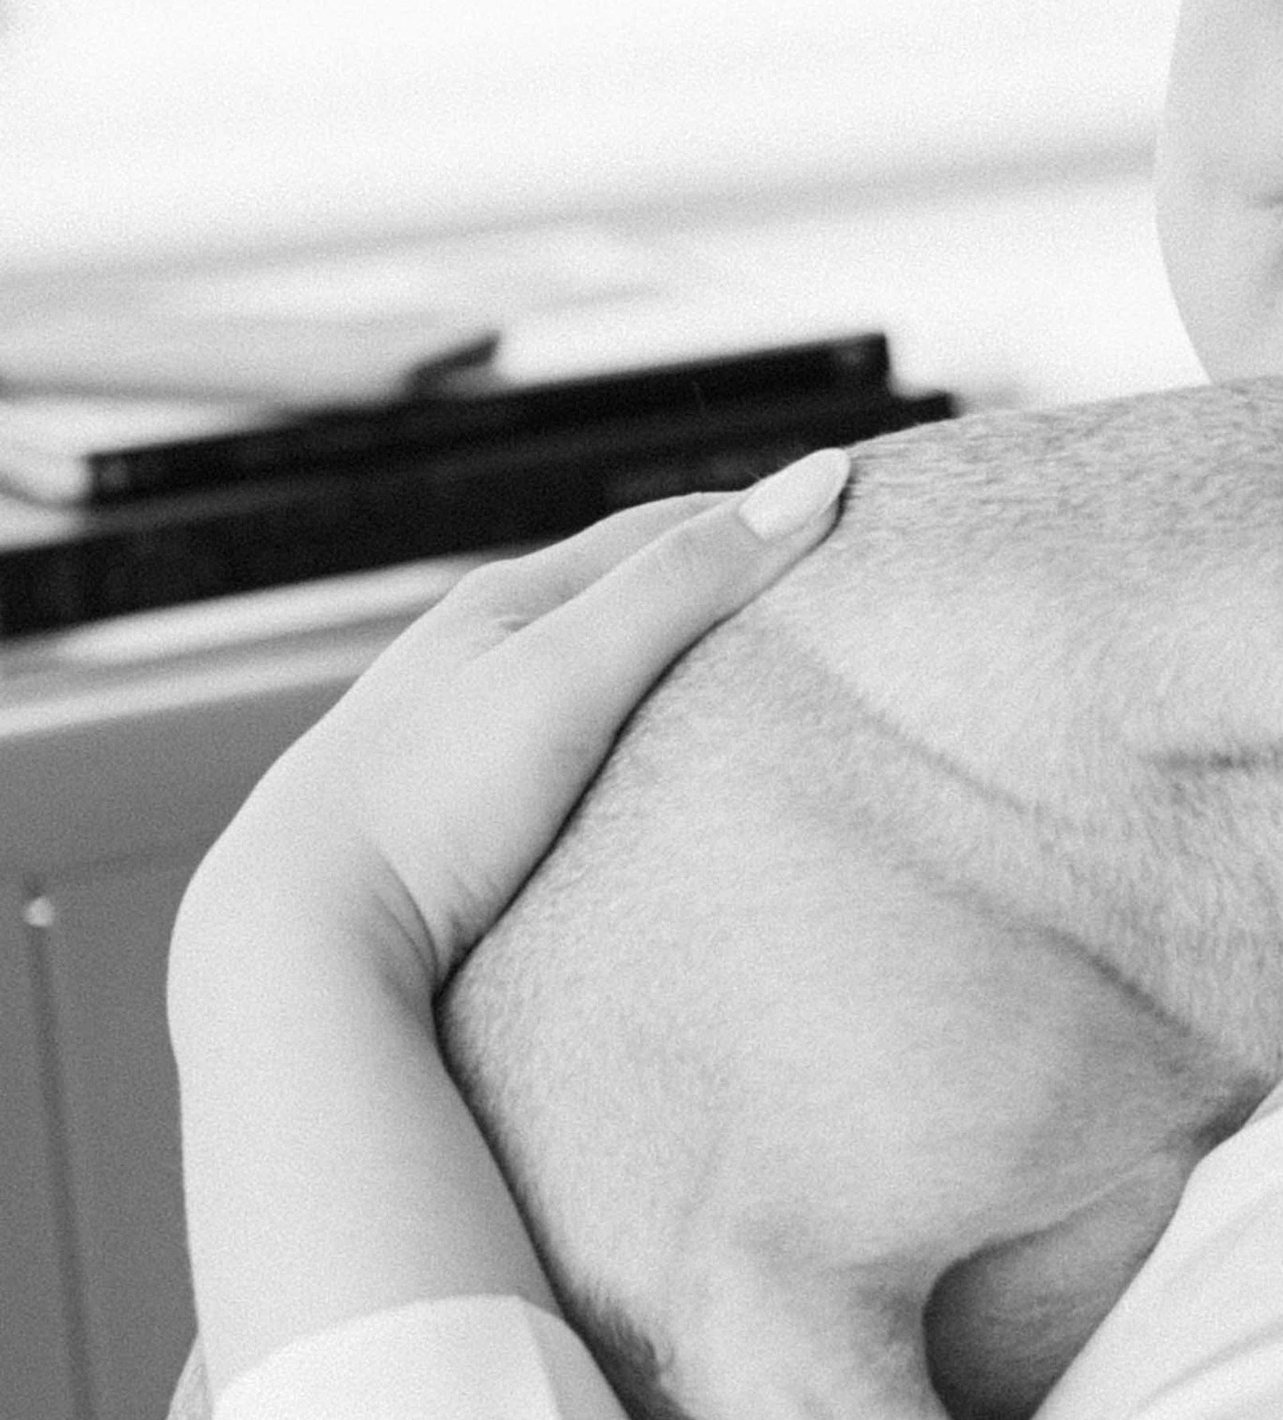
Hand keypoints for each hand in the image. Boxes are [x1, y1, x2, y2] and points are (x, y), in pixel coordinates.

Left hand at [175, 450, 850, 1009]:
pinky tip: (650, 784)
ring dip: (669, 674)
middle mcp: (474, 656)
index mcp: (501, 602)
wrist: (299, 938)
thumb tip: (820, 482)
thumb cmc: (427, 800)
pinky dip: (628, 744)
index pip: (658, 530)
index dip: (754, 518)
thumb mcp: (574, 675)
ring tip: (750, 694)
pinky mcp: (455, 819)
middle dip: (717, 591)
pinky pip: (564, 756)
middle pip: (622, 599)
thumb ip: (688, 583)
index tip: (845, 516)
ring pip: (588, 680)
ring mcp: (460, 737)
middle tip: (819, 603)